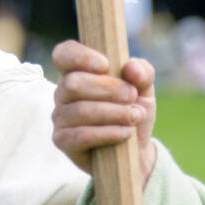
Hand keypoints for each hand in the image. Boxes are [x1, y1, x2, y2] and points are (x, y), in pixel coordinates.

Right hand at [52, 39, 156, 187]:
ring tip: (136, 116)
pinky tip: (126, 133)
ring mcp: (60, 117)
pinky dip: (108, 133)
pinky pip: (81, 135)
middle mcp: (63, 92)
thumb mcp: (144, 88)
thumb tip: (131, 69)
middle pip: (73, 83)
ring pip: (81, 111)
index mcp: (78, 71)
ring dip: (114, 113)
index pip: (64, 54)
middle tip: (132, 96)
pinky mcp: (62, 140)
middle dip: (108, 89)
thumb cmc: (133, 111)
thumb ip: (143, 72)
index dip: (80, 56)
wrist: (136, 149)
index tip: (106, 65)